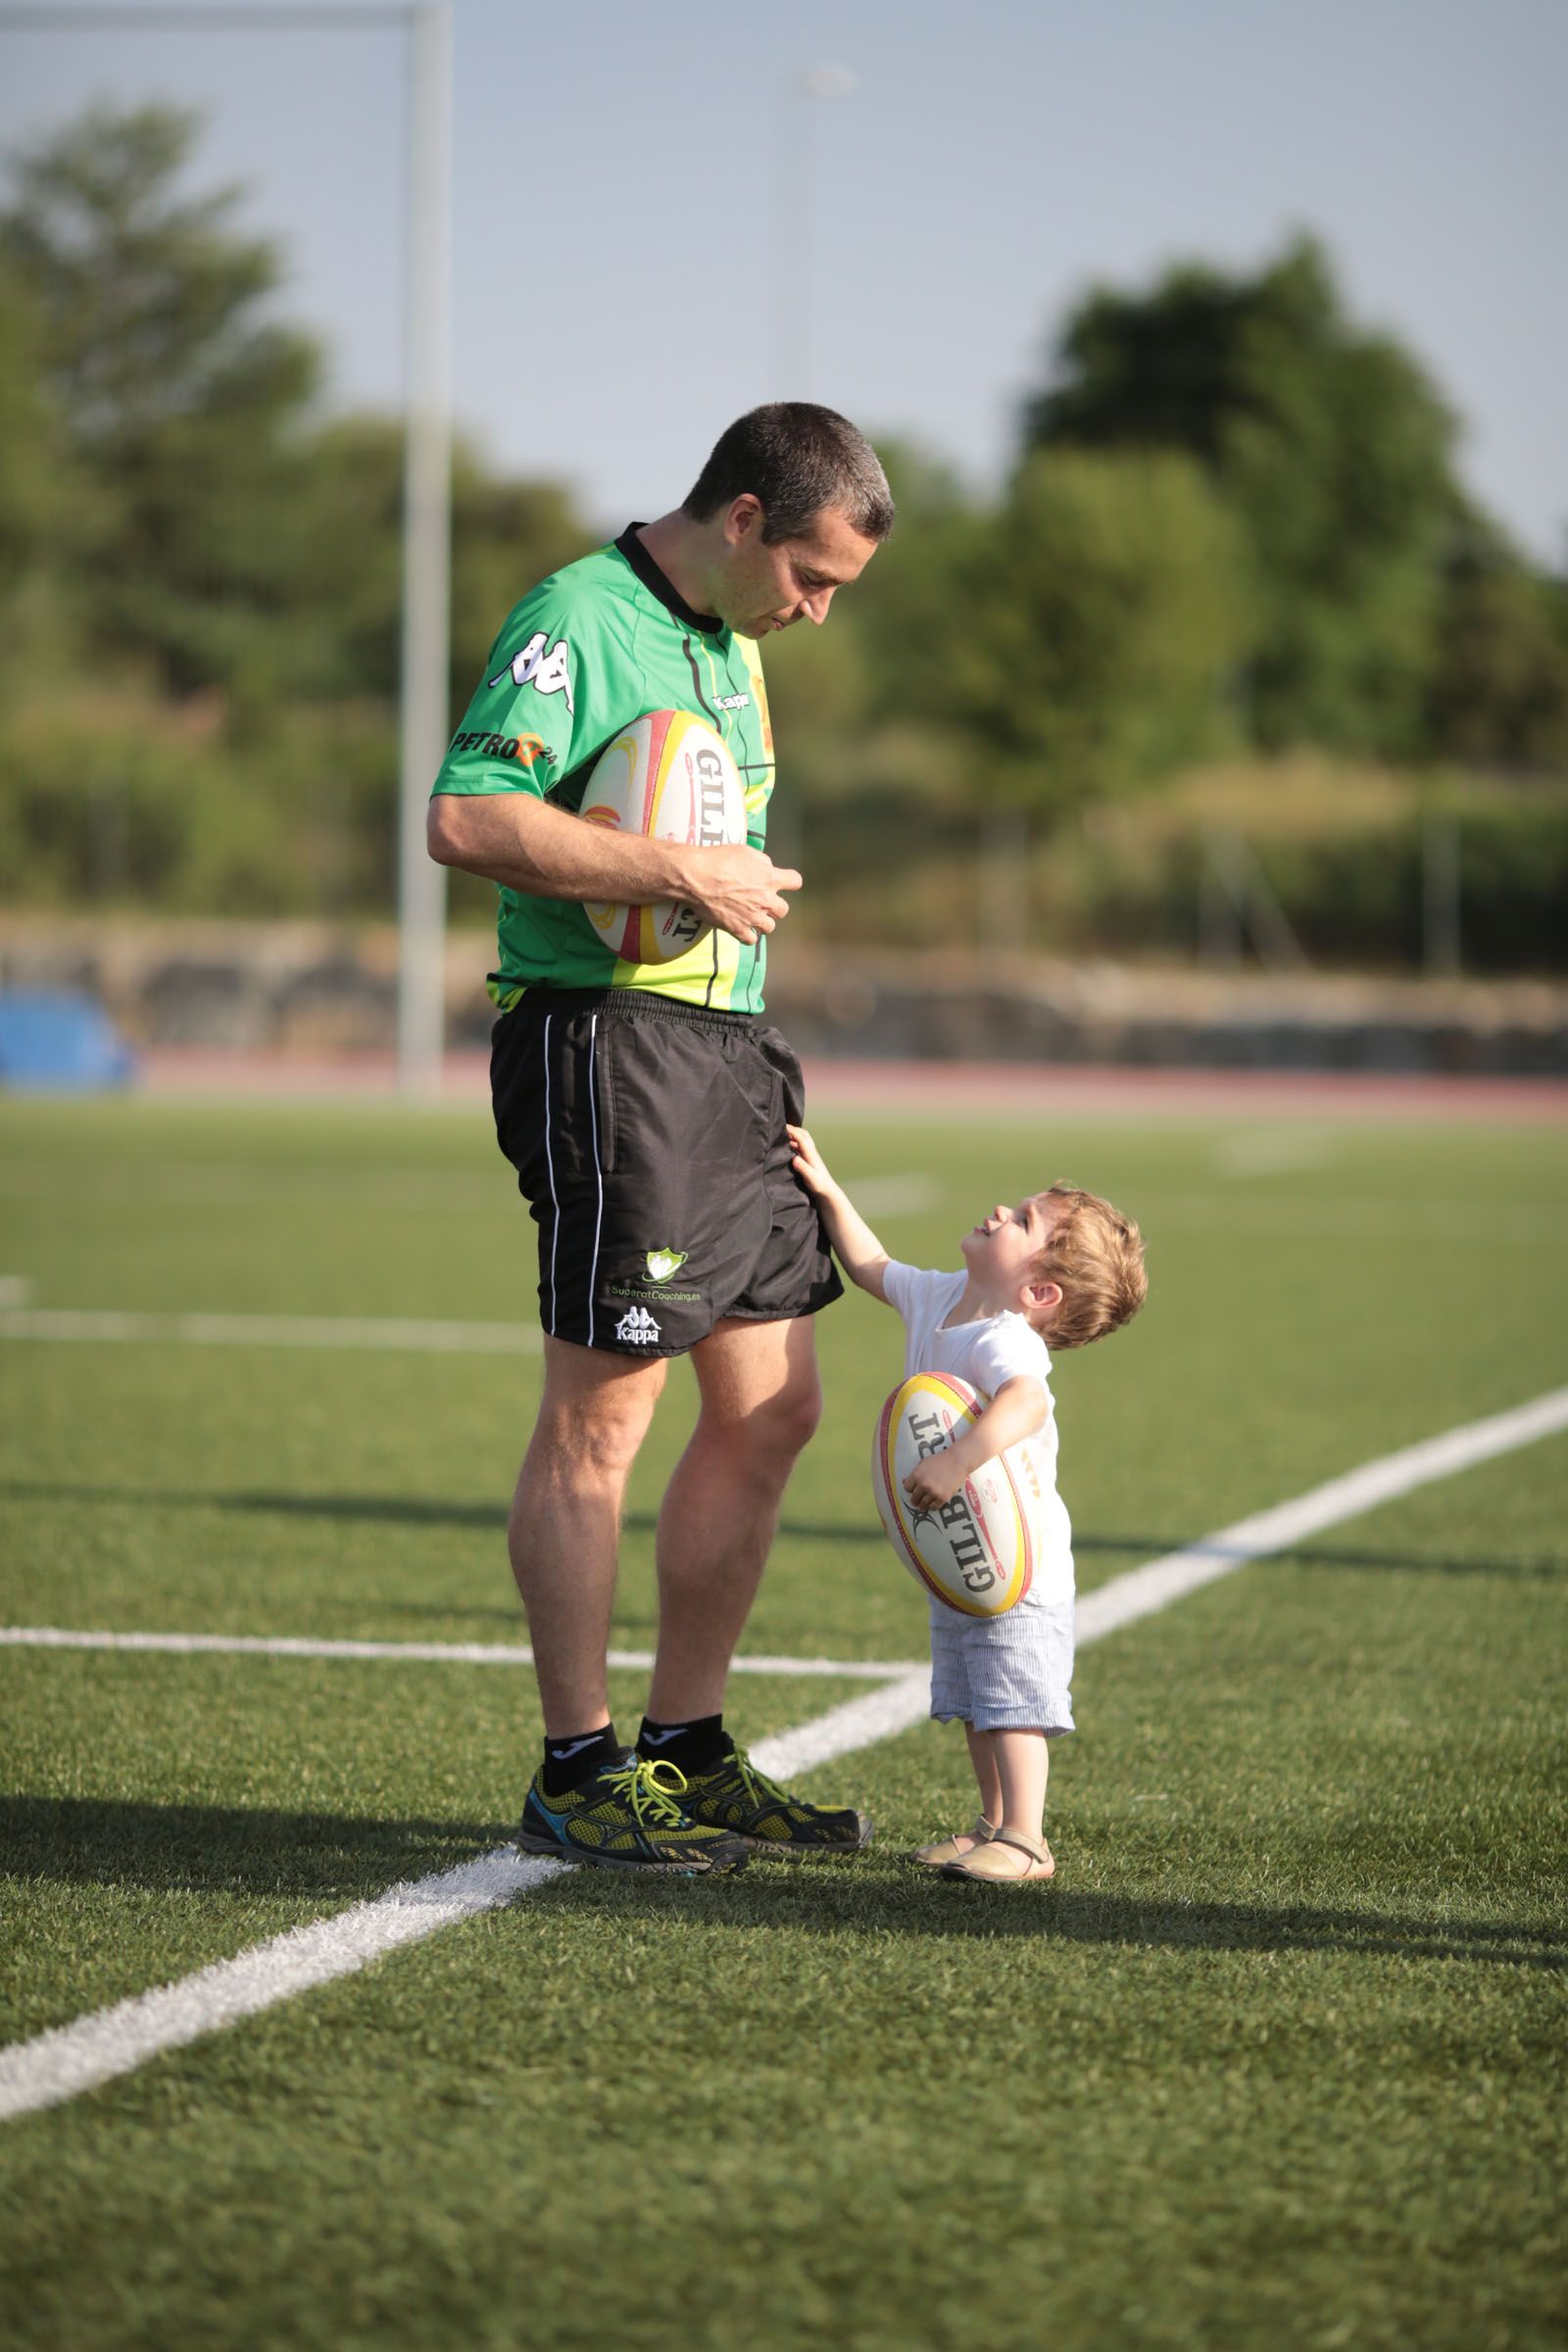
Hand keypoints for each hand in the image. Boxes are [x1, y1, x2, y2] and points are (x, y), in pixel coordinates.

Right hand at [678, 843, 800, 945]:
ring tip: (750, 916)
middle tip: (760, 901)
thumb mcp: (745, 851)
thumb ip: (762, 861)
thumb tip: (768, 868)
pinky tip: (741, 928)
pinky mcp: (738, 929)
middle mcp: (766, 900)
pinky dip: (747, 935)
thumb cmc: (719, 860)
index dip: (789, 881)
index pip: (795, 881)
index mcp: (770, 878)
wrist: (697, 877)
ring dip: (762, 922)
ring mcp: (753, 917)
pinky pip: (751, 940)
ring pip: (769, 927)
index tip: (782, 881)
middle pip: (783, 910)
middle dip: (774, 906)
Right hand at [786, 1123, 831, 1194]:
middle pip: (803, 1134)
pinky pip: (801, 1145)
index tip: (782, 1126)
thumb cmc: (819, 1184)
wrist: (827, 1190)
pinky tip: (788, 1145)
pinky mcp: (809, 1158)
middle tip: (782, 1126)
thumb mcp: (810, 1177)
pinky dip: (794, 1141)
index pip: (801, 1138)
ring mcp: (810, 1154)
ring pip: (803, 1139)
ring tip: (783, 1133)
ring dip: (794, 1134)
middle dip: (793, 1129)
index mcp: (811, 1154)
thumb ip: (802, 1168)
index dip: (792, 1131)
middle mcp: (811, 1151)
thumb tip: (794, 1159)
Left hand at [903, 1450, 966, 1512]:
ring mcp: (934, 1492)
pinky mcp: (943, 1498)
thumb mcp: (923, 1463)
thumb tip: (904, 1481)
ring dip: (922, 1505)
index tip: (912, 1489)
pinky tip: (932, 1504)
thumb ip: (914, 1473)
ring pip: (923, 1505)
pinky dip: (932, 1506)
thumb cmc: (940, 1460)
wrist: (957, 1462)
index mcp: (917, 1475)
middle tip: (915, 1501)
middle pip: (914, 1498)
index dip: (910, 1489)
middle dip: (914, 1499)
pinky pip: (934, 1507)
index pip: (907, 1488)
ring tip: (922, 1505)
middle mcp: (924, 1485)